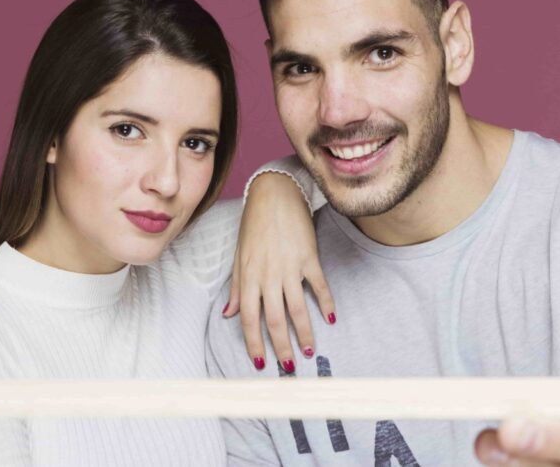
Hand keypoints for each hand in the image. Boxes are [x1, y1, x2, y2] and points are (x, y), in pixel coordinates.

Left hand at [223, 172, 335, 373]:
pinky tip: (330, 317)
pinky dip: (326, 303)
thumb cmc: (253, 223)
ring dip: (304, 333)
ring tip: (309, 350)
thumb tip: (228, 314)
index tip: (260, 362)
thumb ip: (237, 287)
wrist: (274, 194)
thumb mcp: (239, 255)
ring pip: (297, 308)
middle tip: (288, 366)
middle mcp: (268, 275)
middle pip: (274, 320)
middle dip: (281, 346)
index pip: (250, 319)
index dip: (254, 343)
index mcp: (249, 277)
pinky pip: (319, 286)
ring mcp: (289, 267)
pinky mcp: (309, 257)